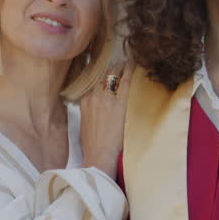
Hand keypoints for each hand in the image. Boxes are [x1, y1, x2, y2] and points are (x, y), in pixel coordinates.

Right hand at [80, 63, 133, 178]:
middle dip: (112, 67)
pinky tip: (134, 65)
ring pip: (113, 75)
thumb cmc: (93, 143)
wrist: (99, 156)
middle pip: (103, 74)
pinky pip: (125, 82)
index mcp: (85, 100)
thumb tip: (99, 102)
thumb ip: (91, 108)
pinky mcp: (119, 103)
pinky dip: (130, 72)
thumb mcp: (86, 121)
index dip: (102, 72)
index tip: (108, 68)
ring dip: (120, 68)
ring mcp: (107, 98)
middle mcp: (94, 95)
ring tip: (127, 63)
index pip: (93, 78)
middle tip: (120, 63)